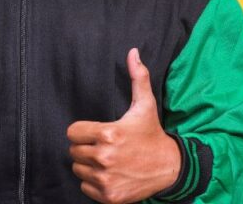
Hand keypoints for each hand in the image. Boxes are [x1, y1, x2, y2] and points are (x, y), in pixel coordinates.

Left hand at [67, 48, 180, 203]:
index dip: (82, 131)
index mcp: (109, 134)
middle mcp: (104, 157)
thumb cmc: (152, 134)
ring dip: (88, 166)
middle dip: (85, 148)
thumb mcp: (145, 105)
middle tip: (103, 146)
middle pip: (74, 152)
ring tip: (107, 160)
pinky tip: (110, 174)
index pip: (72, 133)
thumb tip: (133, 52)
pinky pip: (85, 188)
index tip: (95, 132)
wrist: (170, 167)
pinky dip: (94, 183)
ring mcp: (105, 179)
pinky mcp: (108, 196)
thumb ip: (138, 78)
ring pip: (78, 170)